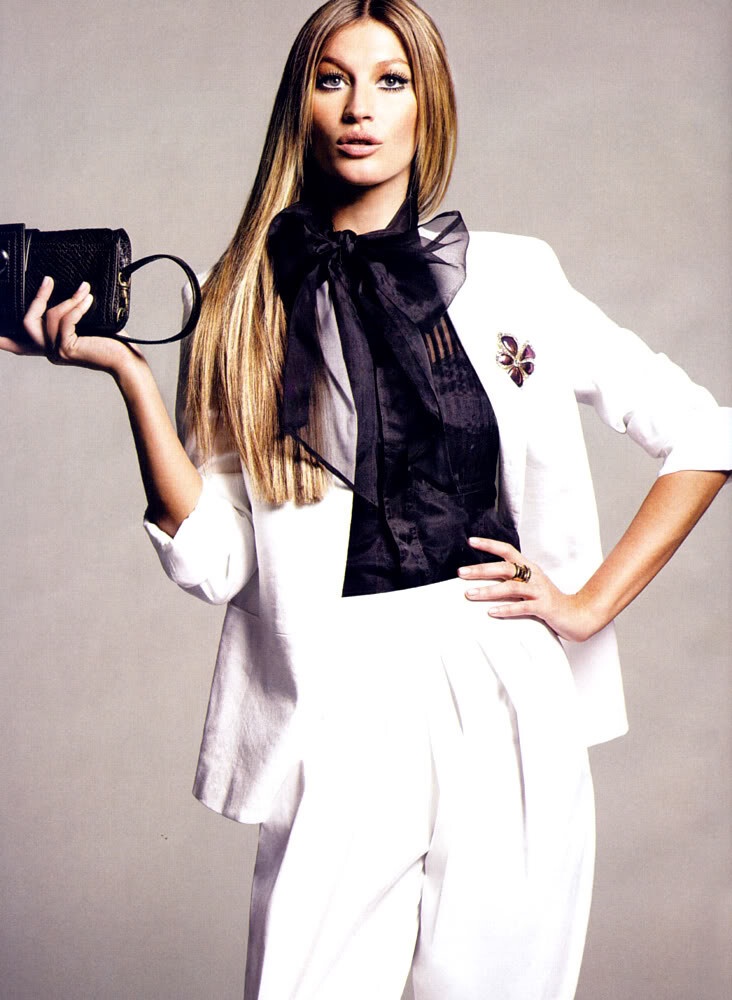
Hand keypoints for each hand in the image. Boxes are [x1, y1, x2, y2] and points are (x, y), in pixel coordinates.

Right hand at [0, 276, 142, 374]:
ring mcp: (56, 352)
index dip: (3, 338)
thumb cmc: (111, 344)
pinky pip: (65, 320)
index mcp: (51, 347)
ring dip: (69, 299)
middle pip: (27, 321)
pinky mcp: (66, 348)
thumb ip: (70, 317)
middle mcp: (49, 352)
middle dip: (38, 298)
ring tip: (85, 291)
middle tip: (48, 280)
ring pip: (50, 316)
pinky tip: (88, 299)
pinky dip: (77, 306)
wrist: (126, 361)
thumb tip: (70, 292)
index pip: (19, 344)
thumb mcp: (86, 327)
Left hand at [458, 537, 600, 641]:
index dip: (489, 545)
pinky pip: (523, 607)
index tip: (471, 541)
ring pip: (511, 588)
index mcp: (529, 568)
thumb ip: (512, 580)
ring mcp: (540, 591)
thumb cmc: (548, 601)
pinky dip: (506, 609)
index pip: (507, 550)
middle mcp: (534, 576)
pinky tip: (491, 612)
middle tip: (461, 573)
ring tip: (470, 594)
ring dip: (488, 591)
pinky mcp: (545, 607)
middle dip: (481, 570)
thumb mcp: (530, 585)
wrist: (578, 615)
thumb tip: (483, 580)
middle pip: (505, 568)